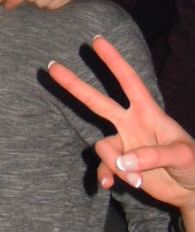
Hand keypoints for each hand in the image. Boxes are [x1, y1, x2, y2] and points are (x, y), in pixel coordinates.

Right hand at [48, 36, 194, 208]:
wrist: (190, 190)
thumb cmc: (192, 165)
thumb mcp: (183, 156)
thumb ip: (153, 156)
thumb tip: (122, 161)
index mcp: (149, 113)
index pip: (129, 82)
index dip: (114, 61)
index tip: (97, 41)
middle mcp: (131, 124)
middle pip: (97, 101)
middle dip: (75, 85)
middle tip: (52, 66)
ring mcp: (123, 145)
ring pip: (103, 147)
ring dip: (117, 166)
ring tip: (140, 180)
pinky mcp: (119, 166)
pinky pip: (103, 168)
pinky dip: (107, 176)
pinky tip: (111, 186)